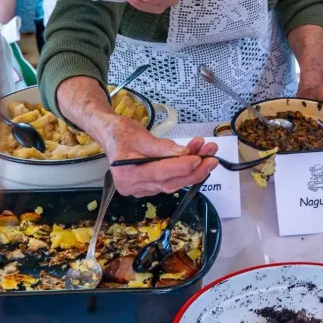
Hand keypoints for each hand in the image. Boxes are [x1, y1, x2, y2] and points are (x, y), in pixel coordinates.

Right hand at [102, 117, 218, 196]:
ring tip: (209, 153)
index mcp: (126, 173)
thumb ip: (163, 147)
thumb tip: (185, 153)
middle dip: (194, 172)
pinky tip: (198, 156)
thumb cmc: (121, 133)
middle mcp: (133, 186)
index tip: (198, 158)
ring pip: (172, 183)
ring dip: (194, 170)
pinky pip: (170, 181)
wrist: (110, 135)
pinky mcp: (149, 187)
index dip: (181, 167)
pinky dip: (185, 170)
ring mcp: (141, 189)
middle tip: (212, 158)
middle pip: (169, 183)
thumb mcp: (141, 135)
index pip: (159, 172)